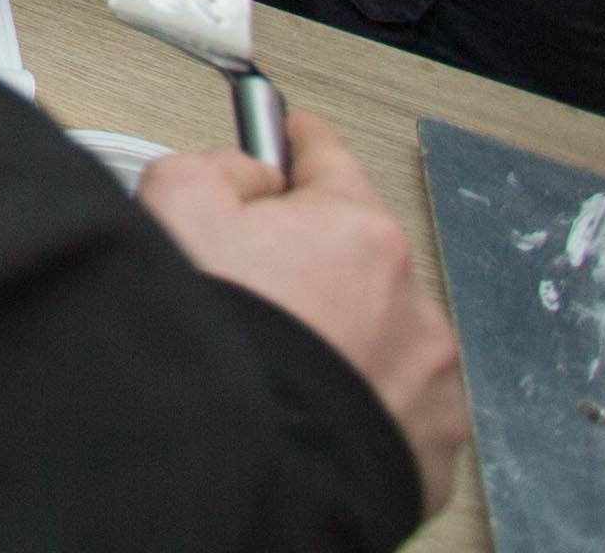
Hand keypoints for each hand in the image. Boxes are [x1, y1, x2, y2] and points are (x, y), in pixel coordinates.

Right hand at [140, 118, 465, 515]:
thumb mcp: (173, 205)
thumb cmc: (211, 344)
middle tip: (255, 285)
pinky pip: (398, 401)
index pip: (331, 159)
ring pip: (382, 329)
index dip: (296, 143)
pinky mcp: (430, 448)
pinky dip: (361, 396)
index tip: (289, 140)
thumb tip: (252, 179)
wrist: (239, 464)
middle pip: (357, 253)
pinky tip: (308, 401)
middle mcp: (412, 302)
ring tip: (280, 359)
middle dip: (313, 260)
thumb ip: (216, 168)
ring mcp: (430, 381)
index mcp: (359, 233)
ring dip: (345, 332)